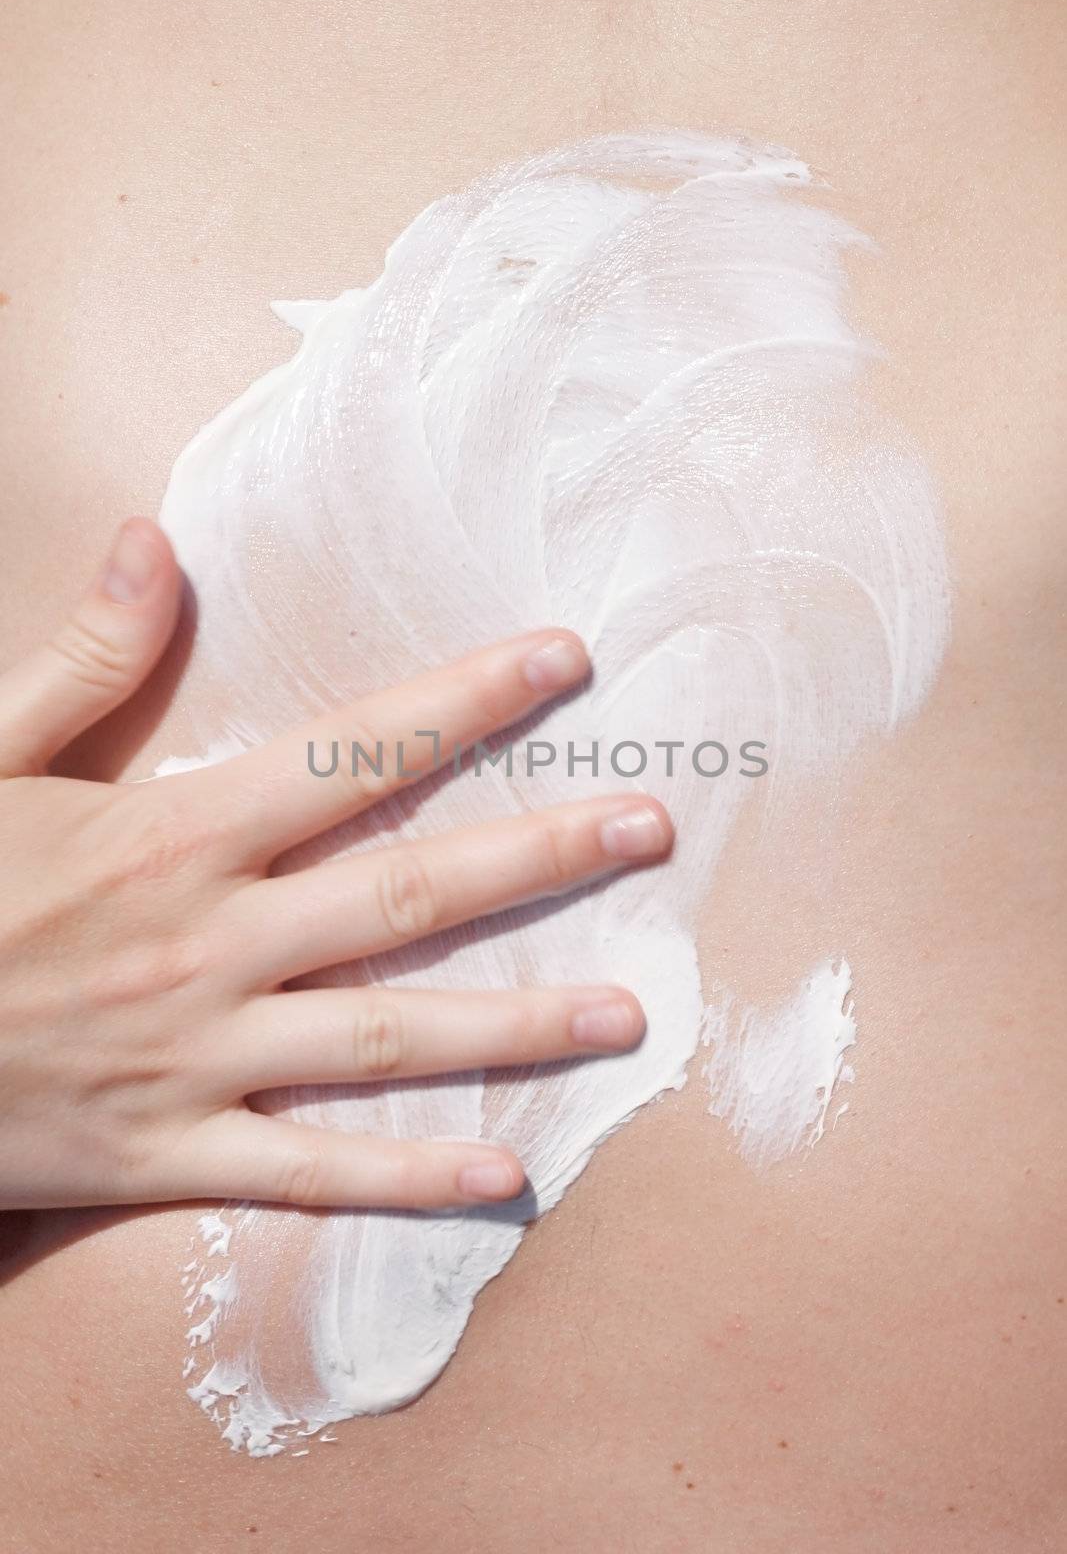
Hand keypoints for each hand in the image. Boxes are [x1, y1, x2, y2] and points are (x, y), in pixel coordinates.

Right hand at [0, 519, 671, 1210]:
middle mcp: (208, 941)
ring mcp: (197, 1055)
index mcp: (171, 832)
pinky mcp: (168, 1152)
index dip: (466, 701)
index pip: (351, 750)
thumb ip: (82, 658)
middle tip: (652, 831)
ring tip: (630, 1013)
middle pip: (405, 893)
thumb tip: (154, 540)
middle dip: (538, 855)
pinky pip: (307, 1173)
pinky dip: (406, 1180)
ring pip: (385, 1039)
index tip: (564, 663)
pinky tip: (508, 1173)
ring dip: (514, 1026)